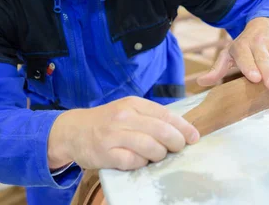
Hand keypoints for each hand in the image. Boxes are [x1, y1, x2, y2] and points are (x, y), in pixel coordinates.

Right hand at [47, 96, 199, 170]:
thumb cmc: (107, 122)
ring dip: (159, 155)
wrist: (73, 130)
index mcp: (133, 104)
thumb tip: (180, 129)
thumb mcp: (127, 110)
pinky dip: (141, 164)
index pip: (165, 115)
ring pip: (151, 147)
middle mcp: (124, 117)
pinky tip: (139, 161)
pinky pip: (134, 162)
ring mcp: (114, 135)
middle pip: (162, 131)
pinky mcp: (107, 153)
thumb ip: (149, 117)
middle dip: (176, 143)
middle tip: (178, 149)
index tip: (194, 137)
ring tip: (157, 156)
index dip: (183, 127)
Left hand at [197, 17, 268, 89]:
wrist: (264, 25)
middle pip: (263, 58)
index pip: (245, 56)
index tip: (255, 78)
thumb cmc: (244, 46)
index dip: (250, 66)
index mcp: (241, 46)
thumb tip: (201, 82)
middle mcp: (258, 42)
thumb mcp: (228, 54)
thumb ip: (217, 69)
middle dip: (268, 72)